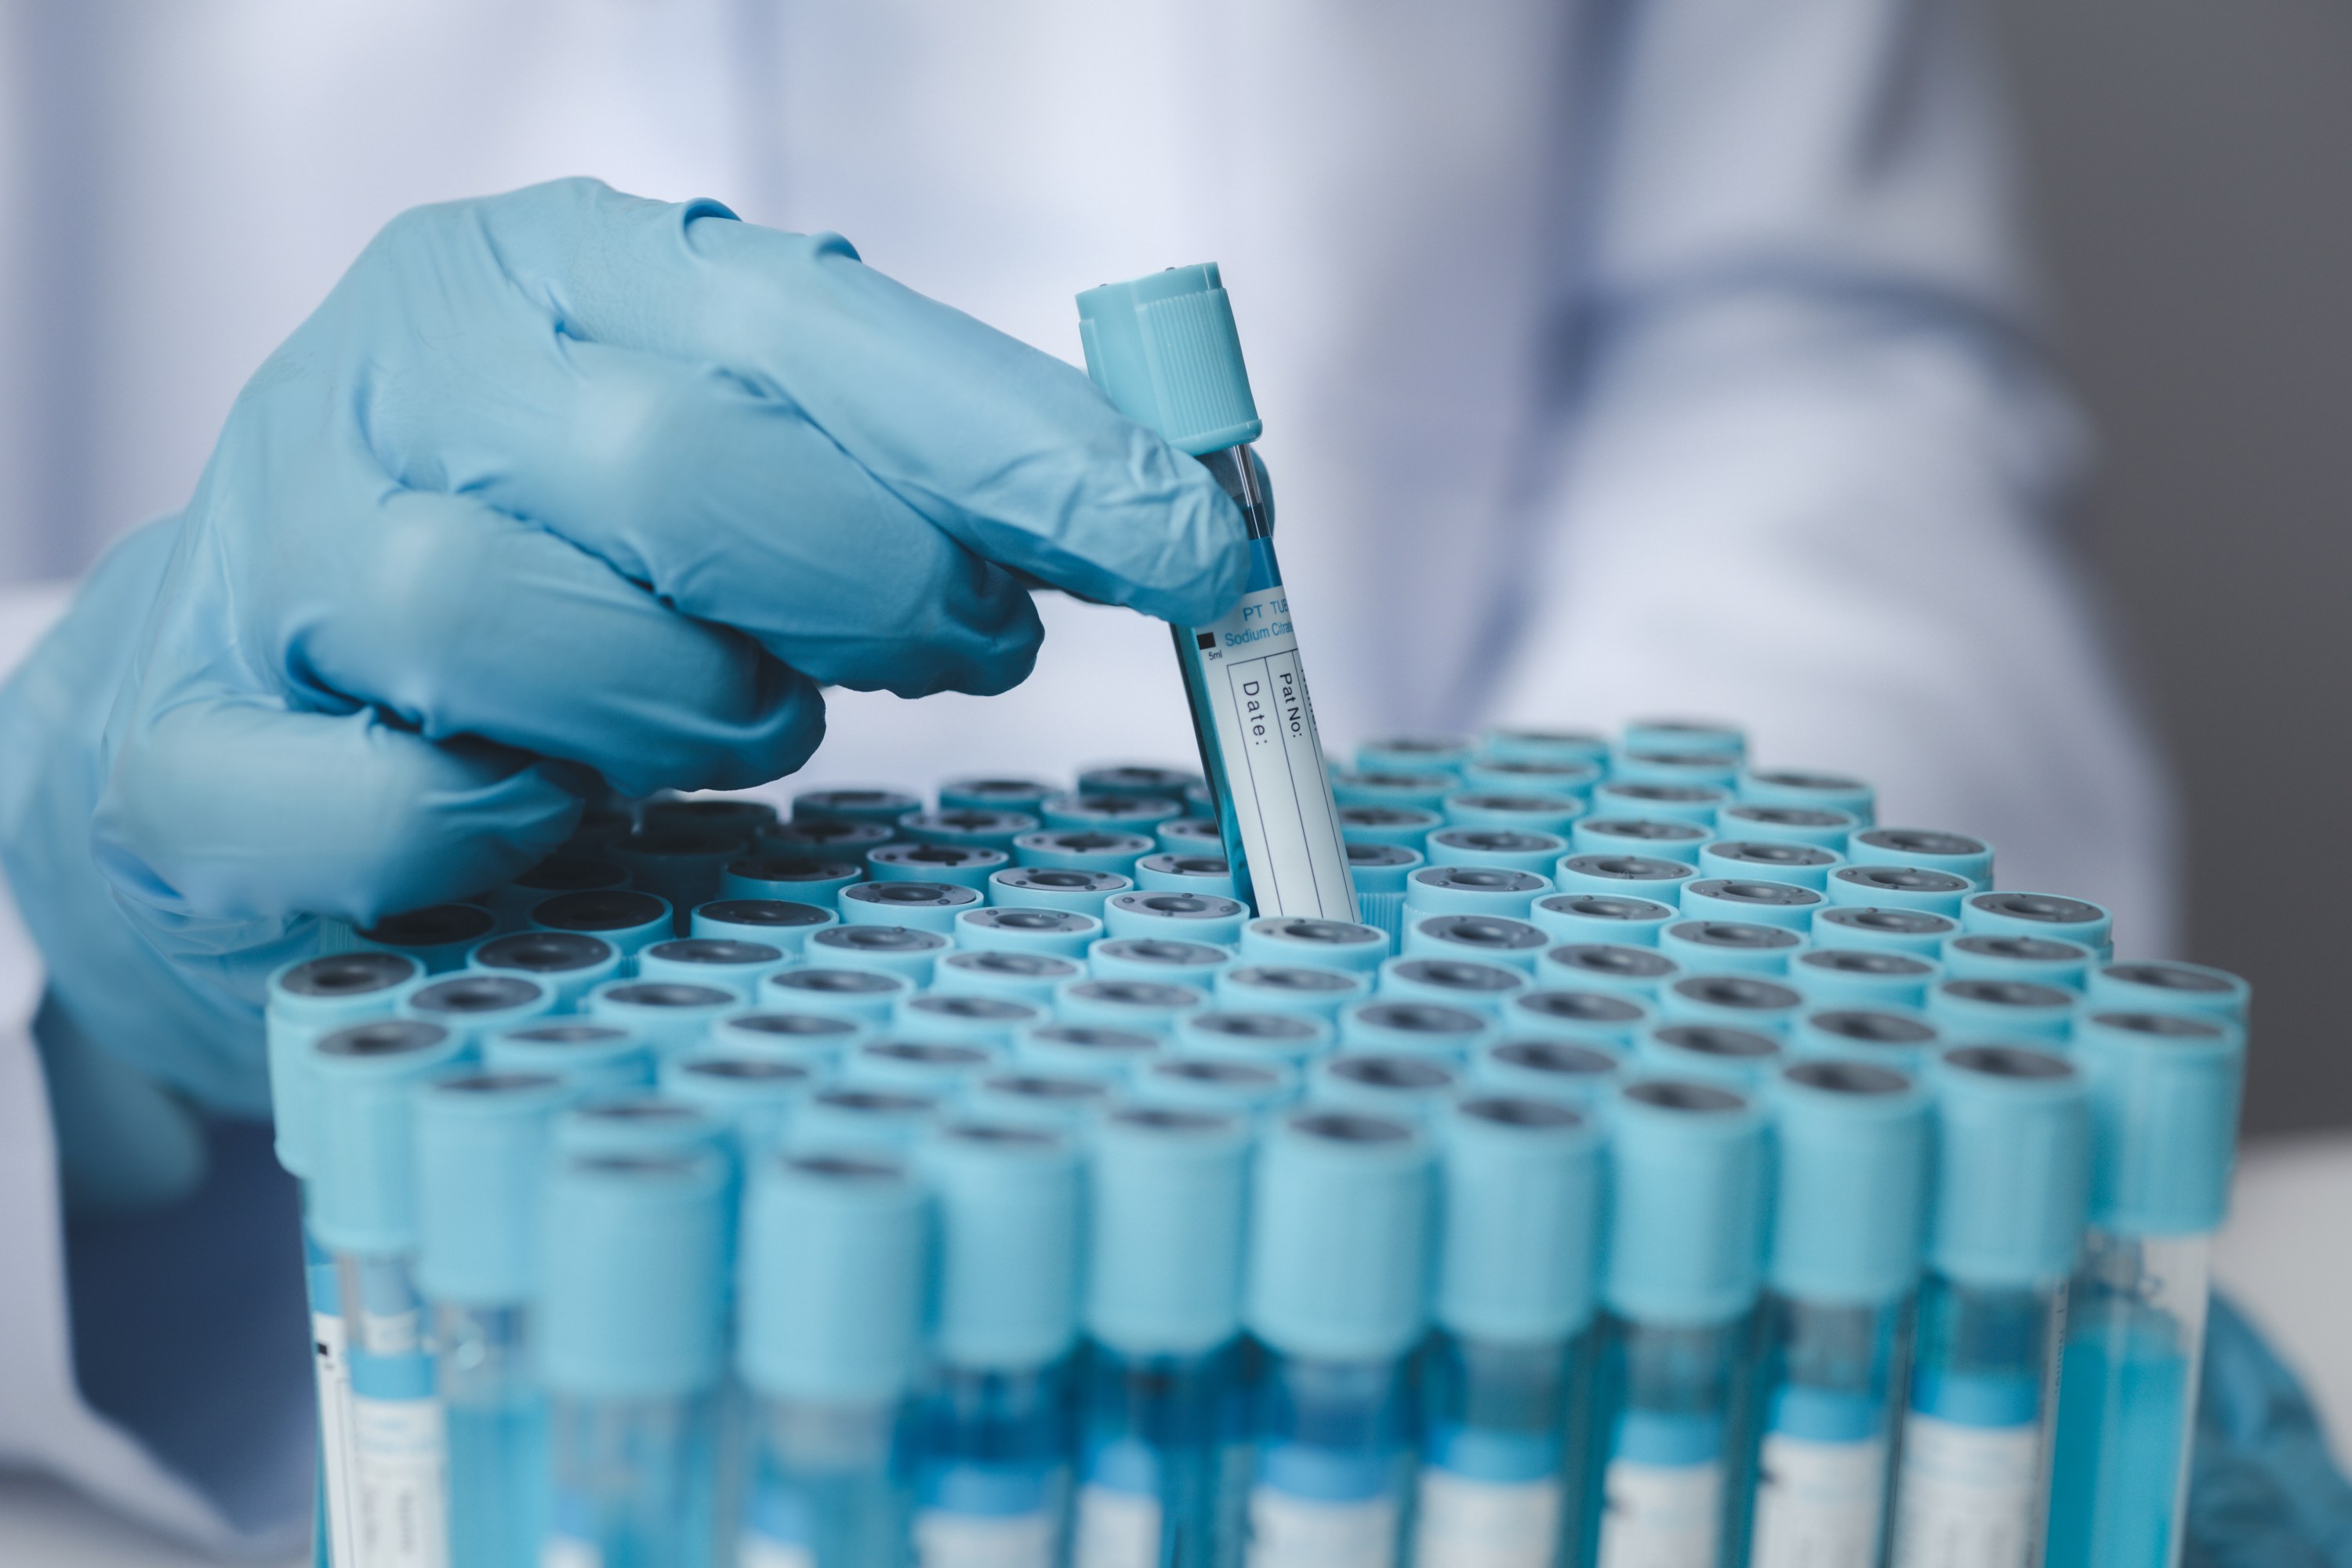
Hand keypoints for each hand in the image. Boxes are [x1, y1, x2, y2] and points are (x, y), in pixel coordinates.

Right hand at [0, 178, 1245, 1111]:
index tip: (1204, 548)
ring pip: (510, 623)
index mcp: (556, 274)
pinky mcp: (189, 751)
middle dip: (871, 587)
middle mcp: (402, 376)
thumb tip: (1167, 524)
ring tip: (736, 721)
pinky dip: (498, 823)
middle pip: (679, 469)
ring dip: (687, 710)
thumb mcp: (739, 464)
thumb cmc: (561, 572)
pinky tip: (544, 812)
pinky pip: (382, 802)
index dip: (1030, 450)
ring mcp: (271, 556)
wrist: (250, 689)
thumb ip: (910, 474)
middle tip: (966, 649)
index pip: (823, 334)